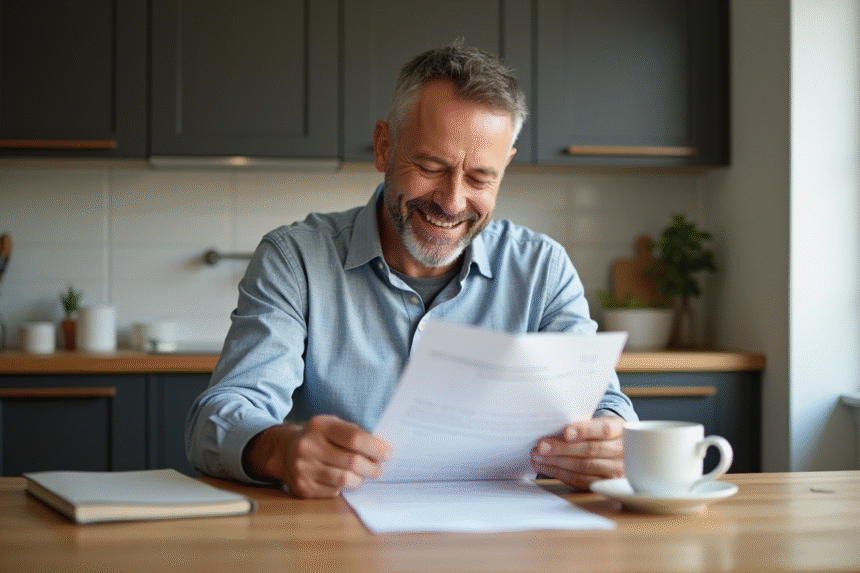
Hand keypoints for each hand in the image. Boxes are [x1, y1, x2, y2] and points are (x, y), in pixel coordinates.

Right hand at [243, 414, 391, 497]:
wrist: (285, 451)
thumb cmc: (319, 438)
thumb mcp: (333, 426)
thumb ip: (355, 434)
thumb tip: (382, 450)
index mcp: (319, 426)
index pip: (354, 438)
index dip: (375, 447)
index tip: (387, 454)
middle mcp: (308, 446)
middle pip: (352, 462)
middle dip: (372, 467)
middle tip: (378, 469)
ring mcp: (303, 468)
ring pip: (345, 480)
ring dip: (360, 480)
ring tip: (363, 475)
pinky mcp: (302, 488)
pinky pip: (334, 492)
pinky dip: (344, 488)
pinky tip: (343, 480)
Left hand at [530, 416, 624, 489]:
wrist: (617, 448)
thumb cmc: (600, 432)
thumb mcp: (597, 421)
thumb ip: (581, 424)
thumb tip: (551, 427)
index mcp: (621, 429)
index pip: (603, 429)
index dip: (585, 431)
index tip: (566, 432)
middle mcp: (623, 451)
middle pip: (591, 450)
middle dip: (562, 448)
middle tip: (541, 446)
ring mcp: (617, 470)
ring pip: (584, 467)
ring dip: (557, 462)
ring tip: (538, 457)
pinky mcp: (606, 484)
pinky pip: (581, 480)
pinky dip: (560, 473)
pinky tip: (546, 466)